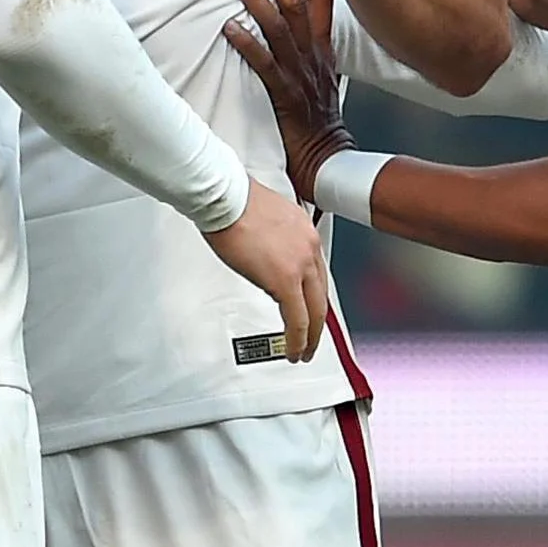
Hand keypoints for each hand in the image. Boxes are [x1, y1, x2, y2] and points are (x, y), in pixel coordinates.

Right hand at [201, 182, 329, 362]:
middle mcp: (309, 247)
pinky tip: (294, 349)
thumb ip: (273, 240)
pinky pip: (297, 318)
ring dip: (310, 335)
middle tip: (313, 340)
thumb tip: (266, 259)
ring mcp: (300, 264)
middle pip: (321, 295)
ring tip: (302, 350)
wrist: (226, 196)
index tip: (310, 310)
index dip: (314, 297)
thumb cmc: (234, 201)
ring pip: (314, 310)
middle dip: (318, 323)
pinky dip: (298, 338)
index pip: (317, 273)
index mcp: (305, 232)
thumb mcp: (265, 218)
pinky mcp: (284, 280)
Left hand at [223, 0, 353, 200]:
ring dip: (258, 1)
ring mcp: (301, 74)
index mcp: (325, 49)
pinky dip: (247, 44)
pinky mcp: (285, 95)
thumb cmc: (320, 119)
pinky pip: (265, 63)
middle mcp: (315, 56)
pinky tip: (229, 28)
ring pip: (280, 28)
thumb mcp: (324, 76)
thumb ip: (312, 48)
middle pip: (300, 4)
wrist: (328, 159)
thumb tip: (295, 24)